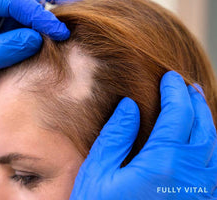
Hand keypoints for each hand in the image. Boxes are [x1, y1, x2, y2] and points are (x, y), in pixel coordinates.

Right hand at [70, 71, 216, 199]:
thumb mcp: (99, 171)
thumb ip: (116, 135)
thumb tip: (130, 106)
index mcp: (163, 165)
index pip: (178, 115)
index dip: (174, 92)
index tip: (169, 77)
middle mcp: (191, 177)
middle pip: (203, 127)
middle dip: (194, 101)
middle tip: (185, 85)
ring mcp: (199, 191)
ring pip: (213, 145)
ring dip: (205, 119)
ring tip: (194, 103)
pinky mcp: (198, 199)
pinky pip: (212, 163)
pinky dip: (207, 141)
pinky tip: (196, 135)